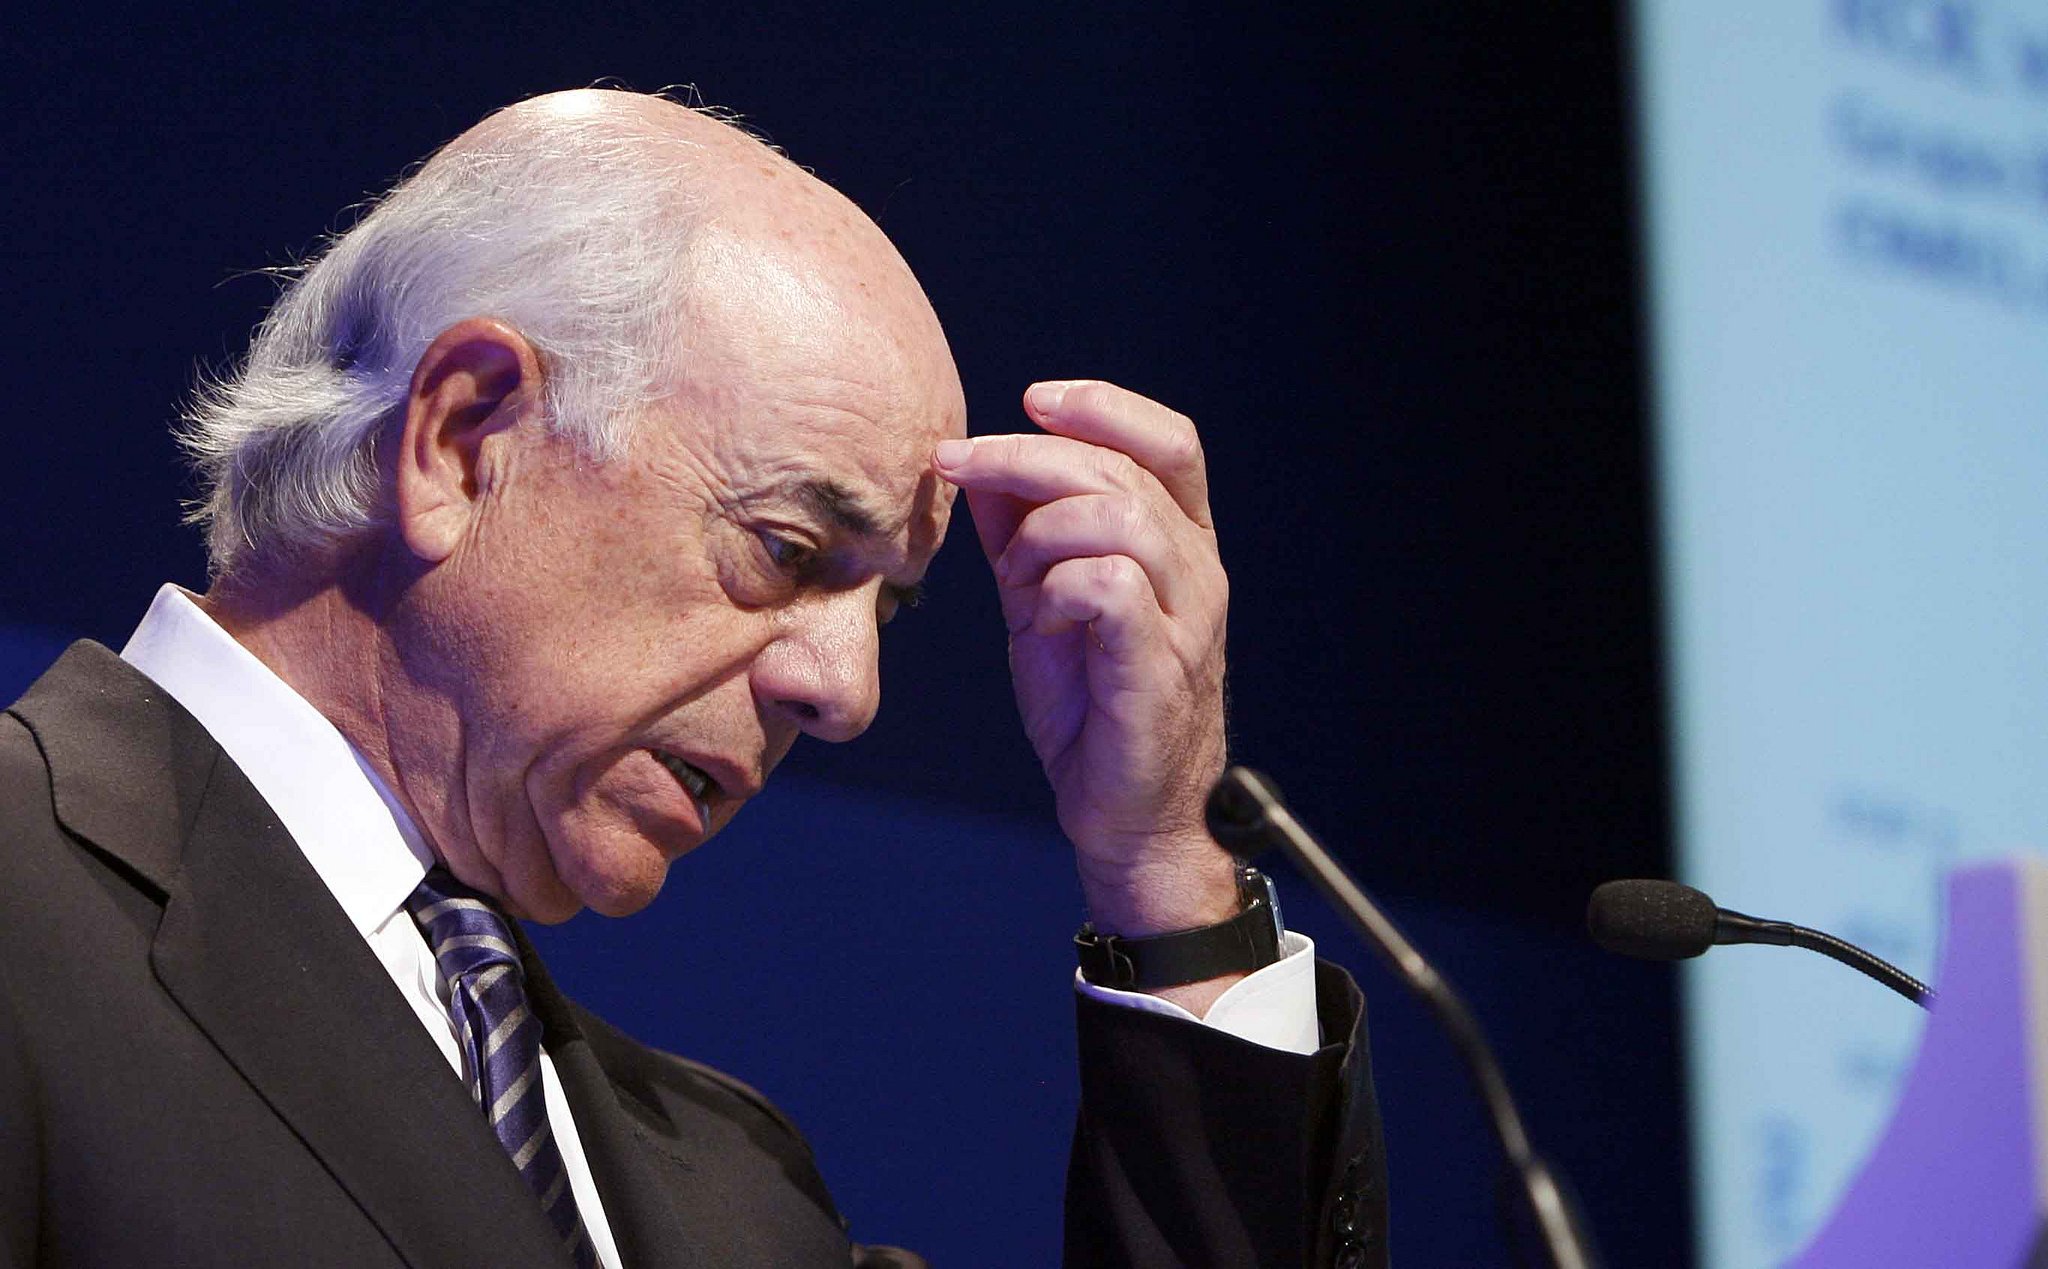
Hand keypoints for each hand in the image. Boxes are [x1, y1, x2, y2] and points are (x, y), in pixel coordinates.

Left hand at [934, 380, 1238, 950]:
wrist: (1125, 815)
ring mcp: (1187, 621)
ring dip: (1042, 531)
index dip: (1103, 407)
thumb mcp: (1043, 601)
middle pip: (1124, 470)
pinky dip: (1058, 587)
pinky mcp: (1158, 668)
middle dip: (1026, 455)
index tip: (1033, 400)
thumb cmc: (1090, 708)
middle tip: (957, 464)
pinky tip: (1042, 619)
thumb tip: (974, 463)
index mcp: (1180, 547)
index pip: (1169, 442)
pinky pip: (1109, 585)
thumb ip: (1019, 532)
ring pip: (1120, 518)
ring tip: (1016, 578)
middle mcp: (1198, 574)